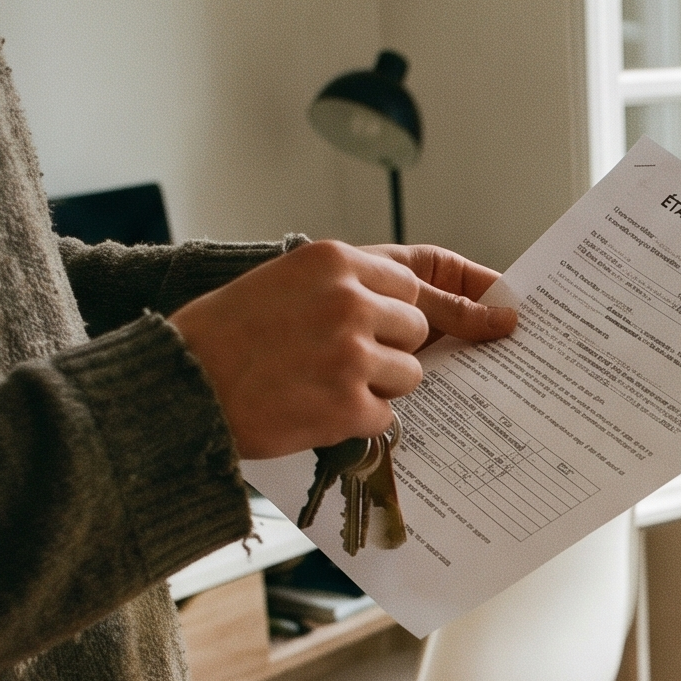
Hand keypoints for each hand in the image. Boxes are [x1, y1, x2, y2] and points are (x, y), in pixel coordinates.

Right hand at [171, 239, 517, 460]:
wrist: (178, 384)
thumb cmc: (226, 335)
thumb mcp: (286, 283)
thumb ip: (350, 287)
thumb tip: (425, 309)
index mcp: (333, 260)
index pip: (419, 280)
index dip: (458, 301)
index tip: (502, 312)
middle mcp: (350, 299)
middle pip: (420, 329)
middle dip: (395, 349)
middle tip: (342, 359)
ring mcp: (352, 351)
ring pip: (410, 375)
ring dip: (377, 386)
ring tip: (317, 383)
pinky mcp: (349, 402)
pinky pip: (387, 416)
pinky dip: (357, 421)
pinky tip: (312, 409)